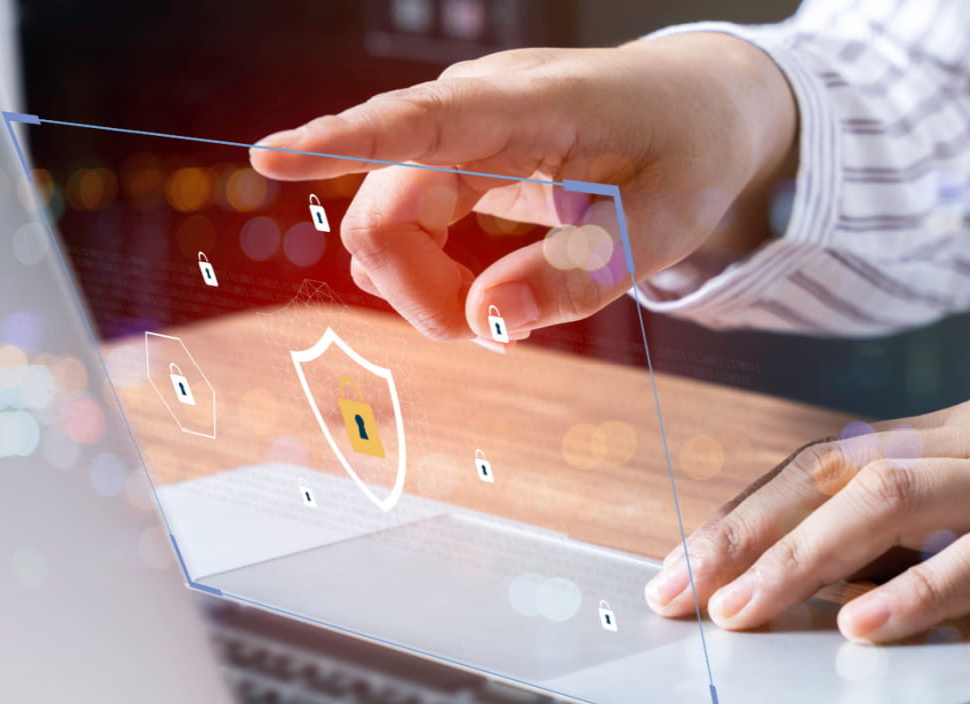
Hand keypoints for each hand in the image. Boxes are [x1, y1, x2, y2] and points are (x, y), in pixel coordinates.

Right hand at [248, 34, 795, 341]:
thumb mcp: (662, 228)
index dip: (343, 142)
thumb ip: (576, 276)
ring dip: (425, 287)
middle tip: (498, 332)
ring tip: (507, 309)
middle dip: (419, 292)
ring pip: (384, 224)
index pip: (420, 122)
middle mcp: (474, 107)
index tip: (271, 155)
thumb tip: (484, 322)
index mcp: (532, 105)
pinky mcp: (451, 155)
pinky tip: (480, 287)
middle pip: (385, 210)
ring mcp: (455, 129)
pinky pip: (405, 222)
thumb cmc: (687, 152)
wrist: (699, 104)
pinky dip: (433, 271)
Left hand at [645, 384, 969, 642]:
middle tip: (673, 592)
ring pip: (892, 505)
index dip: (751, 509)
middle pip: (837, 475)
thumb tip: (877, 563)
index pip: (834, 459)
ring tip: (737, 613)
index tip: (687, 559)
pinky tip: (870, 628)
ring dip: (802, 561)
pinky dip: (923, 590)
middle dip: (744, 534)